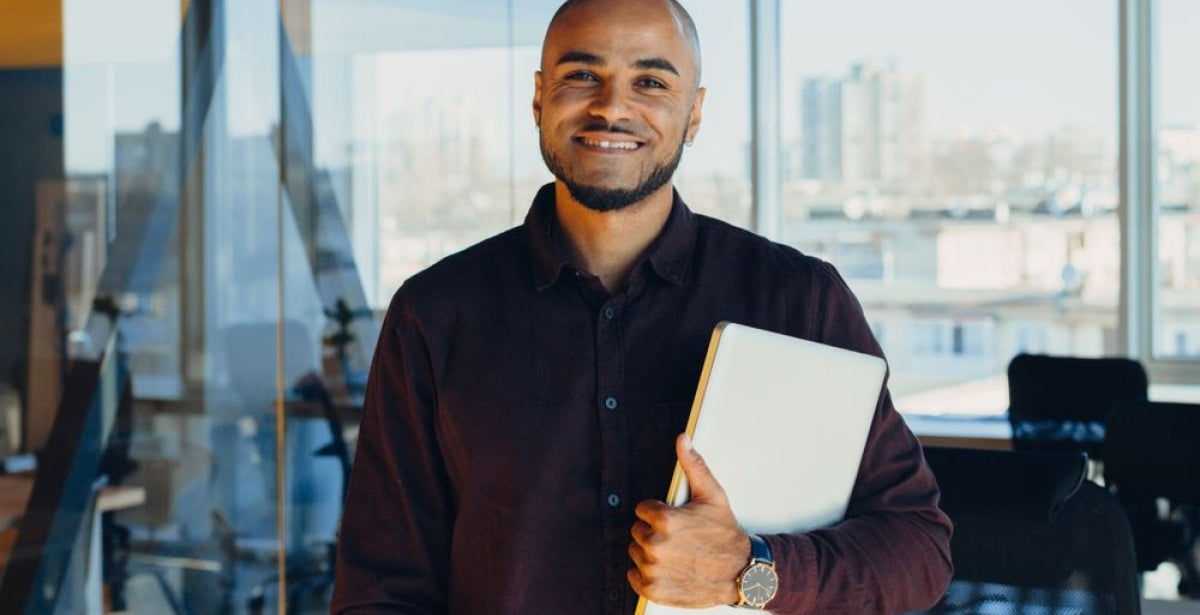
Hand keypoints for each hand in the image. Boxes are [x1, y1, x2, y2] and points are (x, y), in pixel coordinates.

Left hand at [627, 433, 748, 606]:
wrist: (740, 572)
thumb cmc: (726, 535)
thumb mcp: (712, 495)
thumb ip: (693, 466)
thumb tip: (683, 440)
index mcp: (666, 521)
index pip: (643, 510)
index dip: (658, 513)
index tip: (674, 519)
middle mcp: (657, 546)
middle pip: (638, 531)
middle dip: (654, 532)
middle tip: (677, 538)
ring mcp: (654, 570)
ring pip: (636, 553)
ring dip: (650, 553)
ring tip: (675, 553)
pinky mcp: (654, 589)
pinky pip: (634, 577)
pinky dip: (646, 574)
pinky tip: (666, 569)